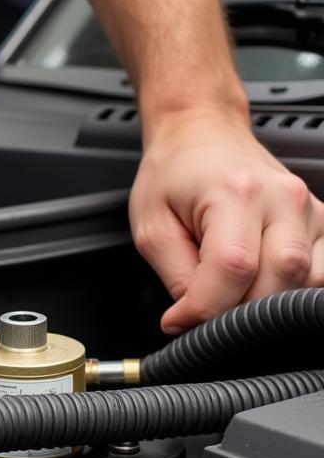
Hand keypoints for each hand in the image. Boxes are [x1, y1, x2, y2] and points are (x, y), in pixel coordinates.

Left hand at [129, 108, 323, 332]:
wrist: (200, 136)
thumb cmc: (173, 175)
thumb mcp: (152, 229)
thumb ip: (175, 278)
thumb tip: (192, 320)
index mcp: (236, 192)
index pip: (233, 268)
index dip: (203, 307)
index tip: (178, 319)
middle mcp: (283, 198)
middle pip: (278, 280)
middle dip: (236, 310)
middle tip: (203, 307)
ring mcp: (310, 209)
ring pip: (306, 282)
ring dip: (265, 302)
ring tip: (229, 290)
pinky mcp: (323, 223)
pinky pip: (320, 275)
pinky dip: (290, 291)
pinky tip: (259, 284)